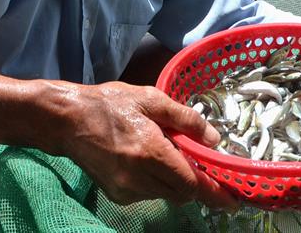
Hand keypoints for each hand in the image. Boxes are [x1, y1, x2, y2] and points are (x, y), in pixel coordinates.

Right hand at [56, 82, 237, 209]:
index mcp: (151, 152)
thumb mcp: (151, 99)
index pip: (192, 183)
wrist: (67, 120)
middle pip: (182, 193)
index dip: (215, 193)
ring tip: (164, 153)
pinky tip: (146, 161)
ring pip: (166, 195)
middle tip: (196, 161)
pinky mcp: (117, 195)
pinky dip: (156, 183)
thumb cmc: (110, 104)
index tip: (233, 201)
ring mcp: (127, 190)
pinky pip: (148, 194)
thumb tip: (213, 139)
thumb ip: (185, 119)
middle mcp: (140, 178)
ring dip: (174, 181)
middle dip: (195, 182)